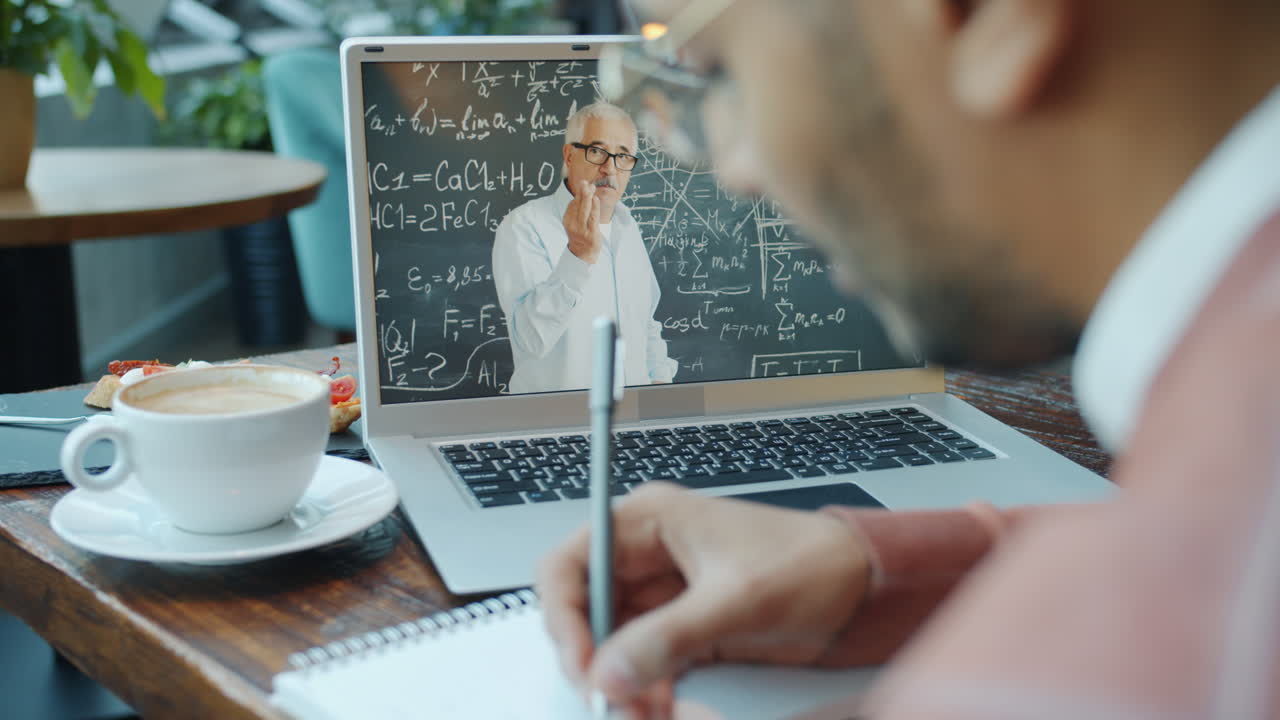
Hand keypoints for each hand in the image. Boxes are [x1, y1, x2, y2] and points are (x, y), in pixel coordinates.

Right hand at [536, 483, 871, 713]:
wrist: (865, 588)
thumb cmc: (812, 563)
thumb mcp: (737, 600)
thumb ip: (669, 637)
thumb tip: (610, 671)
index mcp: (649, 521)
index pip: (571, 564)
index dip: (563, 616)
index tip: (582, 663)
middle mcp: (648, 554)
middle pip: (584, 611)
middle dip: (592, 660)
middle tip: (606, 700)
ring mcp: (664, 593)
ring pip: (611, 644)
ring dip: (617, 683)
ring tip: (633, 713)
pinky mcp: (683, 627)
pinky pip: (643, 663)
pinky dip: (643, 691)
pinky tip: (653, 711)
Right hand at [563, 179, 603, 263]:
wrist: (583, 254)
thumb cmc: (581, 234)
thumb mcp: (576, 221)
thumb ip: (579, 207)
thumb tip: (586, 190)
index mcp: (567, 220)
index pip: (573, 204)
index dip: (579, 193)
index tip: (585, 183)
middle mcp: (573, 224)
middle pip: (577, 205)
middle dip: (582, 193)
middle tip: (585, 182)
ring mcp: (582, 229)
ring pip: (584, 211)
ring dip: (587, 198)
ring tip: (590, 187)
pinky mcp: (591, 234)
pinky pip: (592, 218)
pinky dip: (594, 208)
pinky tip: (595, 199)